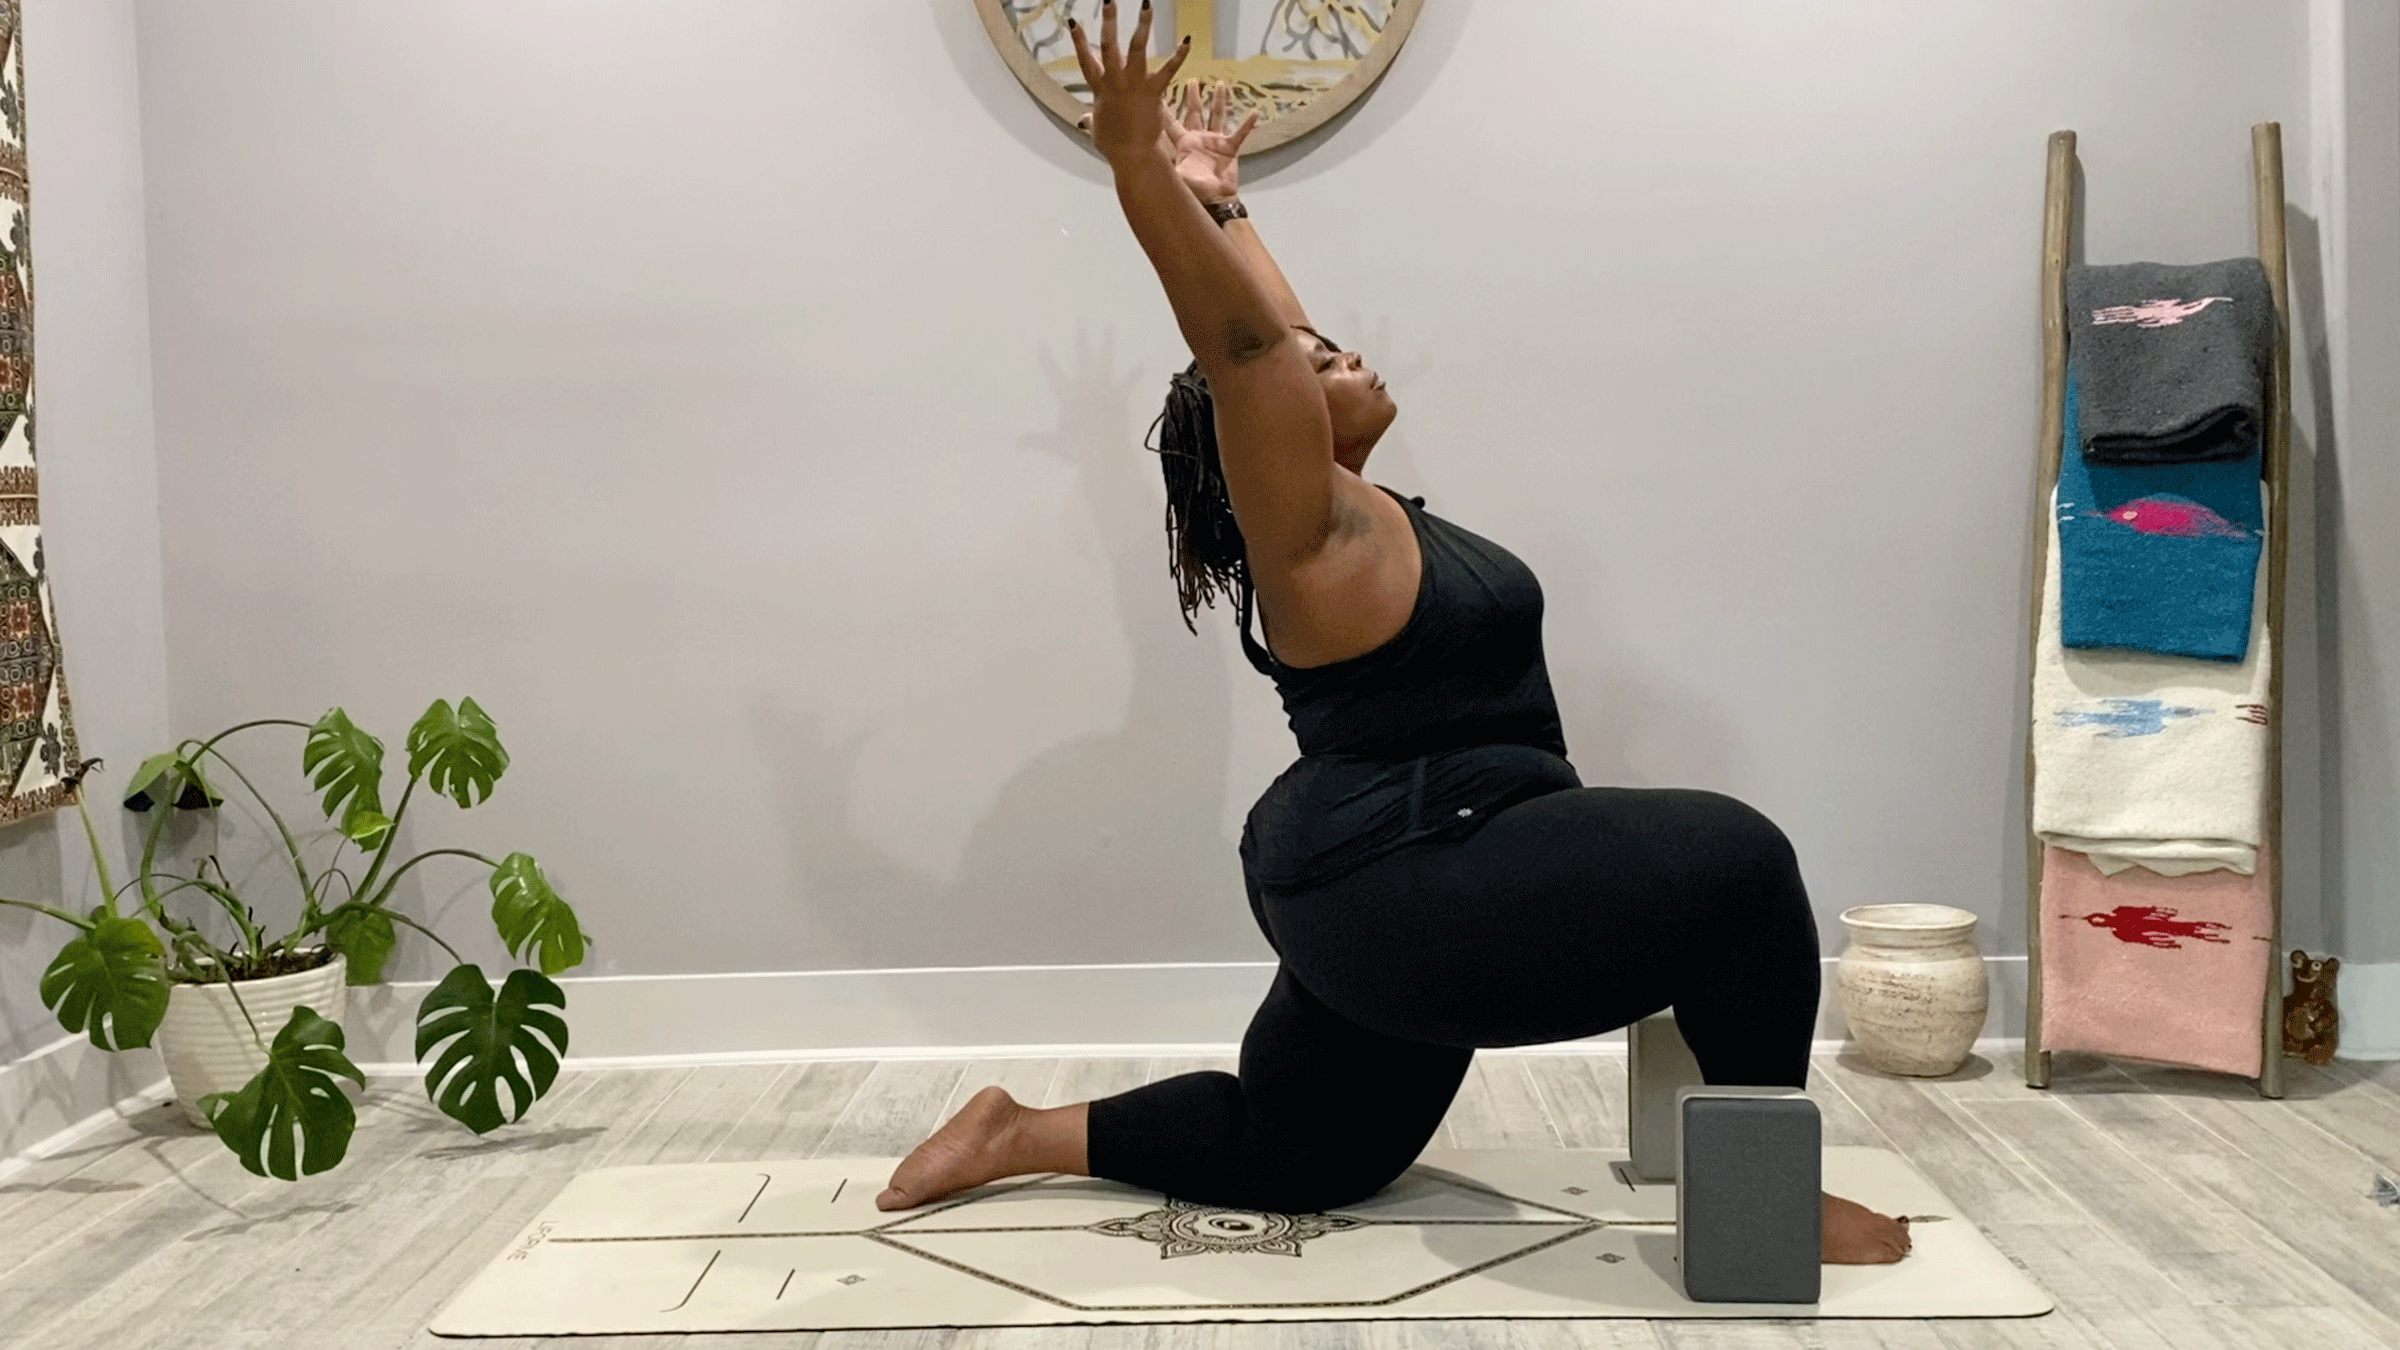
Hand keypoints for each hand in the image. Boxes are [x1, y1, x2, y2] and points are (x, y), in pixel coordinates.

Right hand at [1068, 2, 1191, 167]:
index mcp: (1100, 89)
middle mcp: (1115, 81)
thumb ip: (1090, 120)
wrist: (1132, 154)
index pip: (1086, 60)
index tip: (1073, 22)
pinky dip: (1179, 55)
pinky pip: (1168, 69)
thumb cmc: (1113, 145)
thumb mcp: (1097, 129)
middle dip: (1109, 21)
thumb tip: (1081, 121)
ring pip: (1137, 48)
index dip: (1078, 41)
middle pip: (1110, 45)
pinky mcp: (1154, 90)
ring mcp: (1134, 84)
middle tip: (1110, 0)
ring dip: (1142, 25)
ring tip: (1147, 4)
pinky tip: (1187, 40)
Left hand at [1163, 80, 1259, 203]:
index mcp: (1184, 143)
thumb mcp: (1177, 176)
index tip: (1157, 92)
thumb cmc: (1195, 190)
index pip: (1171, 123)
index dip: (1164, 109)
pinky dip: (1247, 124)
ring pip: (1217, 115)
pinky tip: (1254, 112)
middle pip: (1195, 112)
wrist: (1216, 200)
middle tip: (1191, 80)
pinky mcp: (1230, 148)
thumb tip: (1146, 159)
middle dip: (1193, 97)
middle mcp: (1199, 138)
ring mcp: (1215, 141)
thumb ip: (1165, 165)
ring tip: (1219, 84)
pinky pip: (1240, 133)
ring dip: (1219, 100)